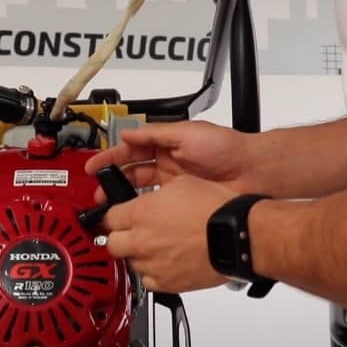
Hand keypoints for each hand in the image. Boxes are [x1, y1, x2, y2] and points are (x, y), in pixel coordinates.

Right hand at [85, 121, 262, 202]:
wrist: (253, 172)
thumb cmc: (226, 148)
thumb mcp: (185, 133)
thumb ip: (155, 133)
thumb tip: (129, 133)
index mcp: (166, 145)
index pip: (131, 151)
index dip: (111, 158)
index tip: (94, 166)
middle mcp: (167, 164)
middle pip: (132, 172)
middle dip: (112, 180)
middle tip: (98, 192)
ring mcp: (174, 184)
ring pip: (141, 190)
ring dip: (124, 196)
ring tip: (110, 205)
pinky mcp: (181, 201)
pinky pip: (157, 205)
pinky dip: (143, 208)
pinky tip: (134, 214)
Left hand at [104, 175, 235, 292]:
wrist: (238, 235)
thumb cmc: (216, 209)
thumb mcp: (180, 185)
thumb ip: (154, 196)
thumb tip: (146, 200)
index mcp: (141, 213)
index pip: (108, 217)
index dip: (113, 216)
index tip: (116, 217)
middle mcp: (142, 240)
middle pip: (112, 243)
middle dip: (119, 237)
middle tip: (130, 234)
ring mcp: (152, 263)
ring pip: (129, 263)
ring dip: (137, 256)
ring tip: (155, 248)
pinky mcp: (166, 282)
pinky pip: (147, 281)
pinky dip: (152, 273)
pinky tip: (163, 264)